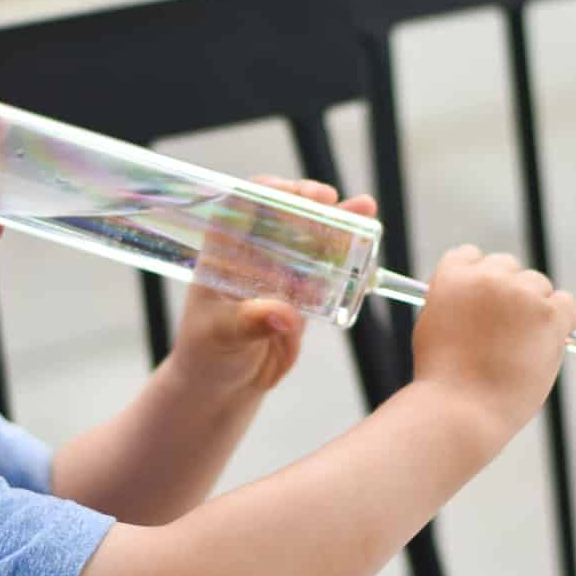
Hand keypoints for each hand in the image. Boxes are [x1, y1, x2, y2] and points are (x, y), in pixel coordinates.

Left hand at [167, 177, 376, 398]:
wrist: (224, 384)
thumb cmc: (207, 353)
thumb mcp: (222, 335)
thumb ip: (251, 322)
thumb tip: (285, 314)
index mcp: (224, 252)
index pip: (245, 205)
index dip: (271, 192)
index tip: (295, 193)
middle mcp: (253, 254)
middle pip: (286, 214)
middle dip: (312, 202)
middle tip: (332, 201)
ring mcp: (281, 272)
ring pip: (312, 238)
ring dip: (339, 222)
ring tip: (365, 209)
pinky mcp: (302, 293)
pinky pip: (328, 269)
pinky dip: (348, 256)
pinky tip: (368, 246)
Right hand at [410, 244, 575, 443]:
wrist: (461, 409)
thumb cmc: (444, 377)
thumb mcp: (432, 324)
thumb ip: (454, 299)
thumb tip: (474, 296)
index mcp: (452, 276)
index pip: (469, 255)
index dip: (476, 279)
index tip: (481, 301)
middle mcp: (487, 277)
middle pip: (506, 265)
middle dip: (506, 291)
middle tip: (503, 326)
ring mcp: (521, 295)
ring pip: (538, 283)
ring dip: (534, 306)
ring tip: (521, 342)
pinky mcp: (550, 315)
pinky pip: (565, 303)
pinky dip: (560, 320)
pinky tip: (543, 343)